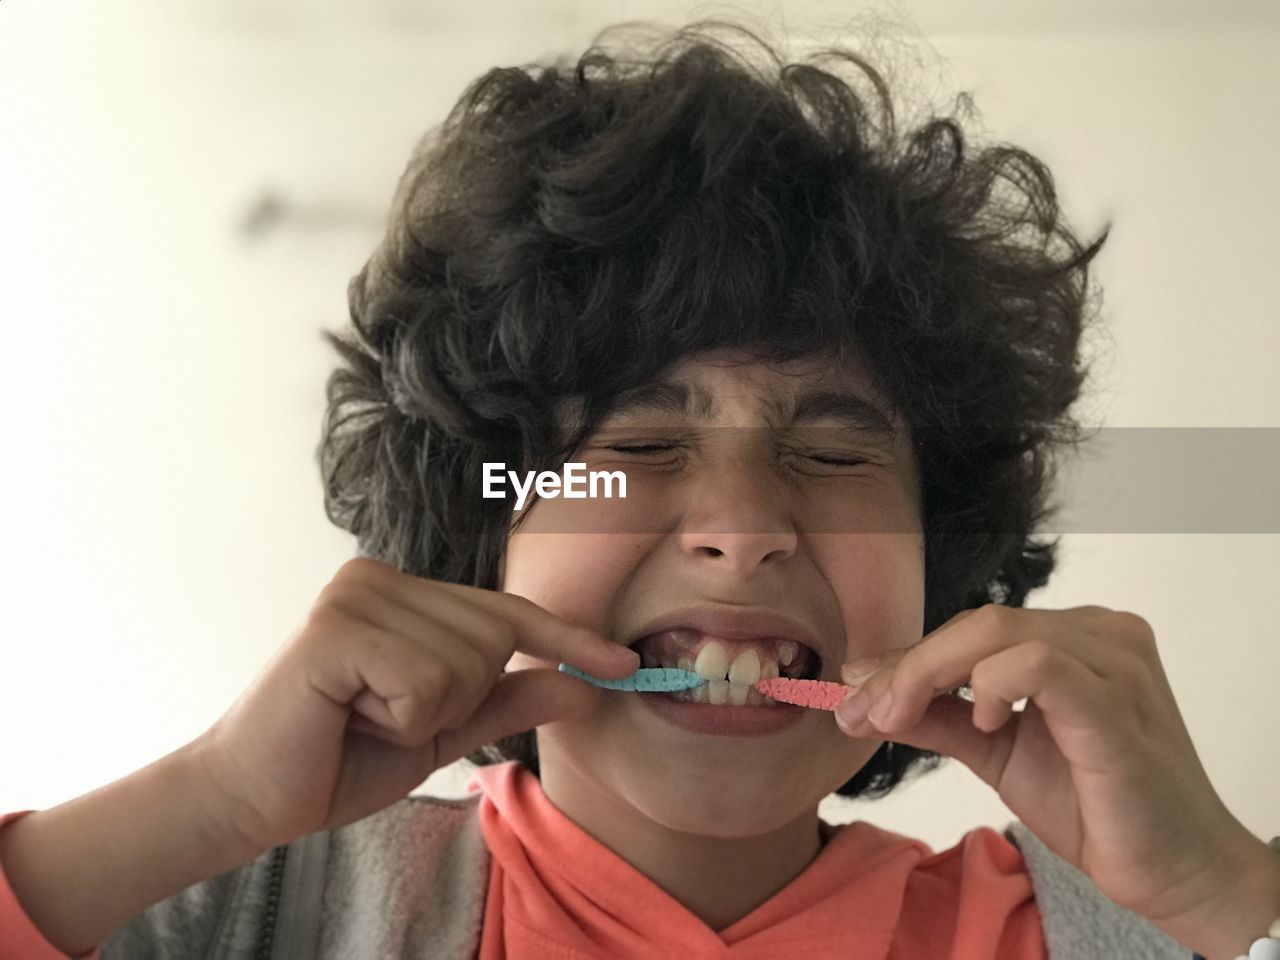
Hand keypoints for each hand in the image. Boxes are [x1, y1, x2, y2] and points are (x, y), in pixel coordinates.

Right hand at [193, 557, 637, 854]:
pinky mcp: (334, 627)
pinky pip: (425, 680)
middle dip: (457, 700)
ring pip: (466, 662)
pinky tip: (348, 714)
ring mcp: (355, 594)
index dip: (568, 639)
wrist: (251, 798)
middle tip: (383, 716)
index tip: (624, 666)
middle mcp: (379, 576)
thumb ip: (508, 700)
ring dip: (424, 715)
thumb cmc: (341, 756)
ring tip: (362, 715)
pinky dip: (400, 718)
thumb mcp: (443, 730)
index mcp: (403, 591)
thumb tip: (586, 685)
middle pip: (494, 637)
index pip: (506, 611)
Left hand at [833, 603, 1265, 937]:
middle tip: (859, 709)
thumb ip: (937, 716)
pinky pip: (1038, 664)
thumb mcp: (994, 750)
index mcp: (1075, 636)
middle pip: (977, 622)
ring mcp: (1114, 661)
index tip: (852, 697)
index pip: (973, 630)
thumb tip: (862, 692)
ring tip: (896, 718)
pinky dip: (990, 685)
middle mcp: (1100, 633)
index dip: (906, 660)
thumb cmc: (1094, 806)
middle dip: (906, 666)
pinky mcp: (1116, 702)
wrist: (1174, 873)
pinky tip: (984, 722)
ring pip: (996, 632)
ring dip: (927, 672)